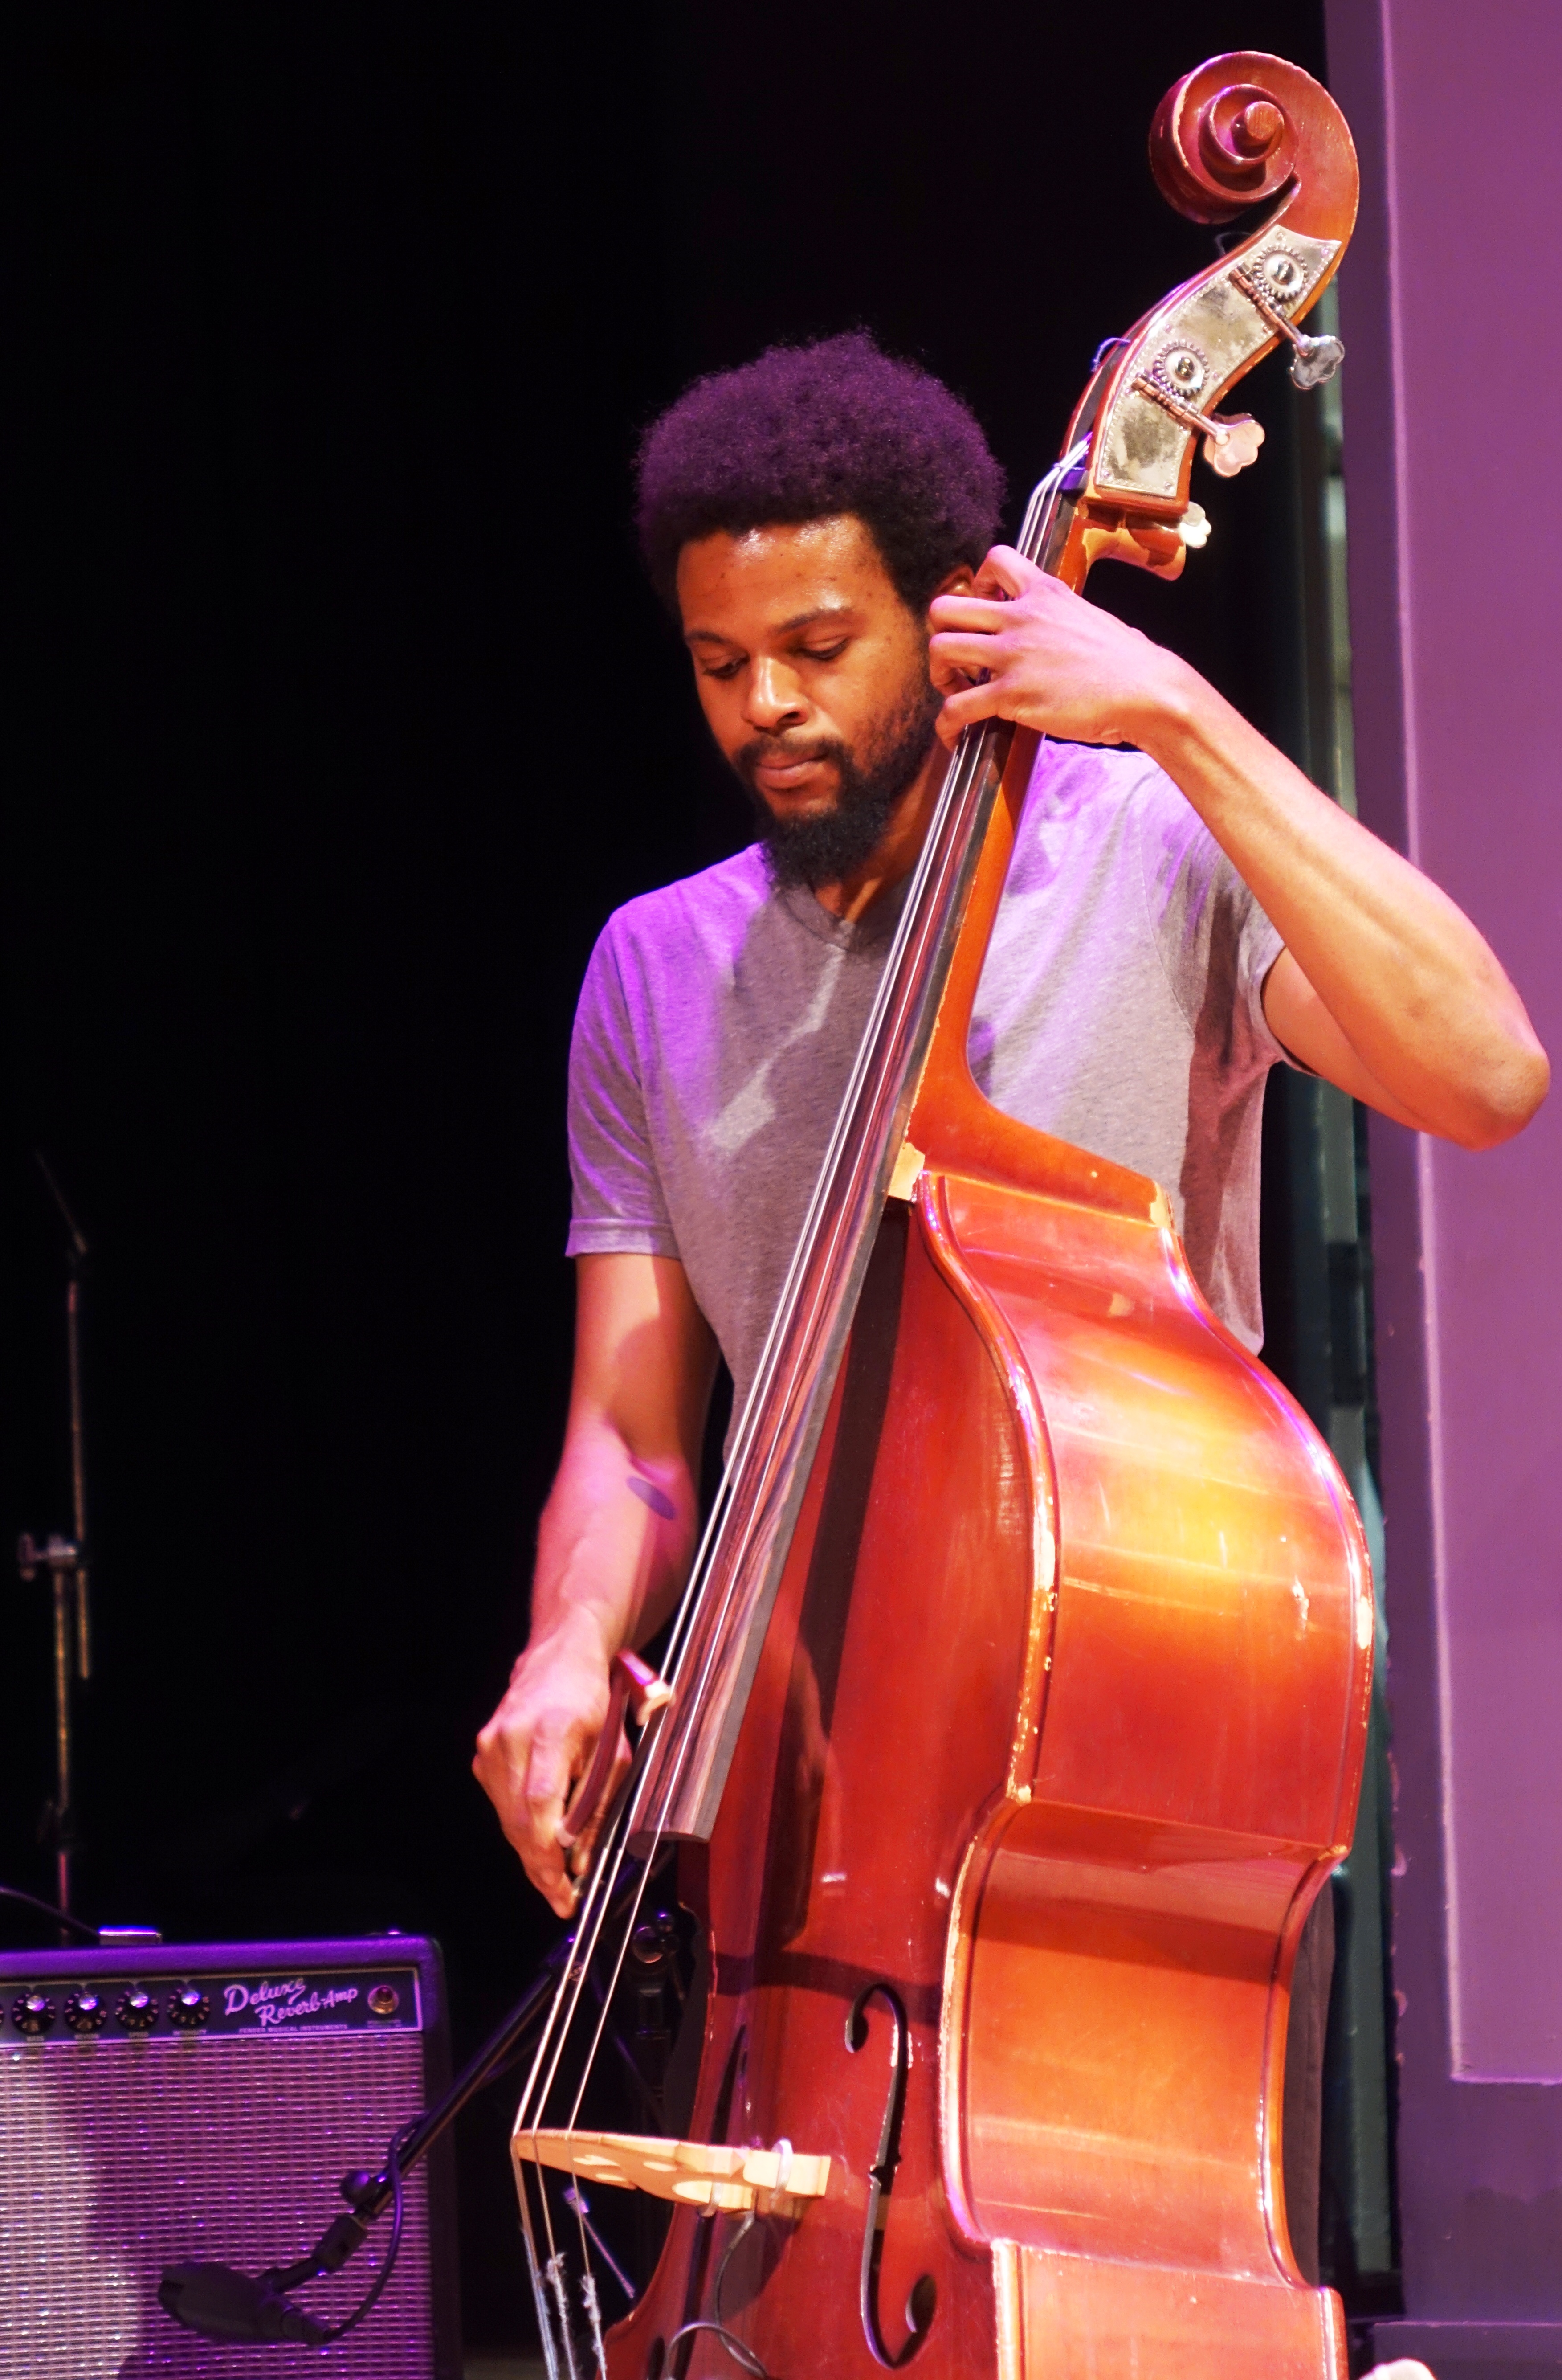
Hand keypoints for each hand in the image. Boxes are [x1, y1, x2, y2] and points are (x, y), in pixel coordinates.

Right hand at [473, 1618, 626, 1915]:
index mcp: (550, 1732)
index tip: (562, 1889)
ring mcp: (490, 1747)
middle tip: (561, 1899)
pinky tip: (541, 1837)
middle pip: (518, 1821)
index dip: (548, 1854)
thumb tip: (579, 1860)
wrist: (558, 1660)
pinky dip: (521, 1827)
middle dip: (541, 1868)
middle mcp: (511, 1739)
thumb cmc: (593, 1702)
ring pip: (507, 1820)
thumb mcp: (613, 1753)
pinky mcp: (482, 1755)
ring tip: (556, 1876)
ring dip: (531, 1852)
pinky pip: (501, 1805)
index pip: (540, 1804)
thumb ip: (595, 1807)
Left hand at [927, 545, 1189, 749]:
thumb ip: (1064, 615)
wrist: (1147, 691)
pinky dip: (946, 724)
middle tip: (957, 659)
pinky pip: (956, 706)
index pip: (995, 559)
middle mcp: (1021, 617)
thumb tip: (1063, 629)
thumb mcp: (1091, 617)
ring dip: (938, 674)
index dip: (978, 583)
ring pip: (940, 649)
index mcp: (1044, 592)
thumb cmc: (1128, 662)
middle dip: (940, 633)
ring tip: (955, 692)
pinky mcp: (1011, 694)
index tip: (985, 608)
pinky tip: (955, 735)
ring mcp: (1013, 655)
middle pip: (945, 607)